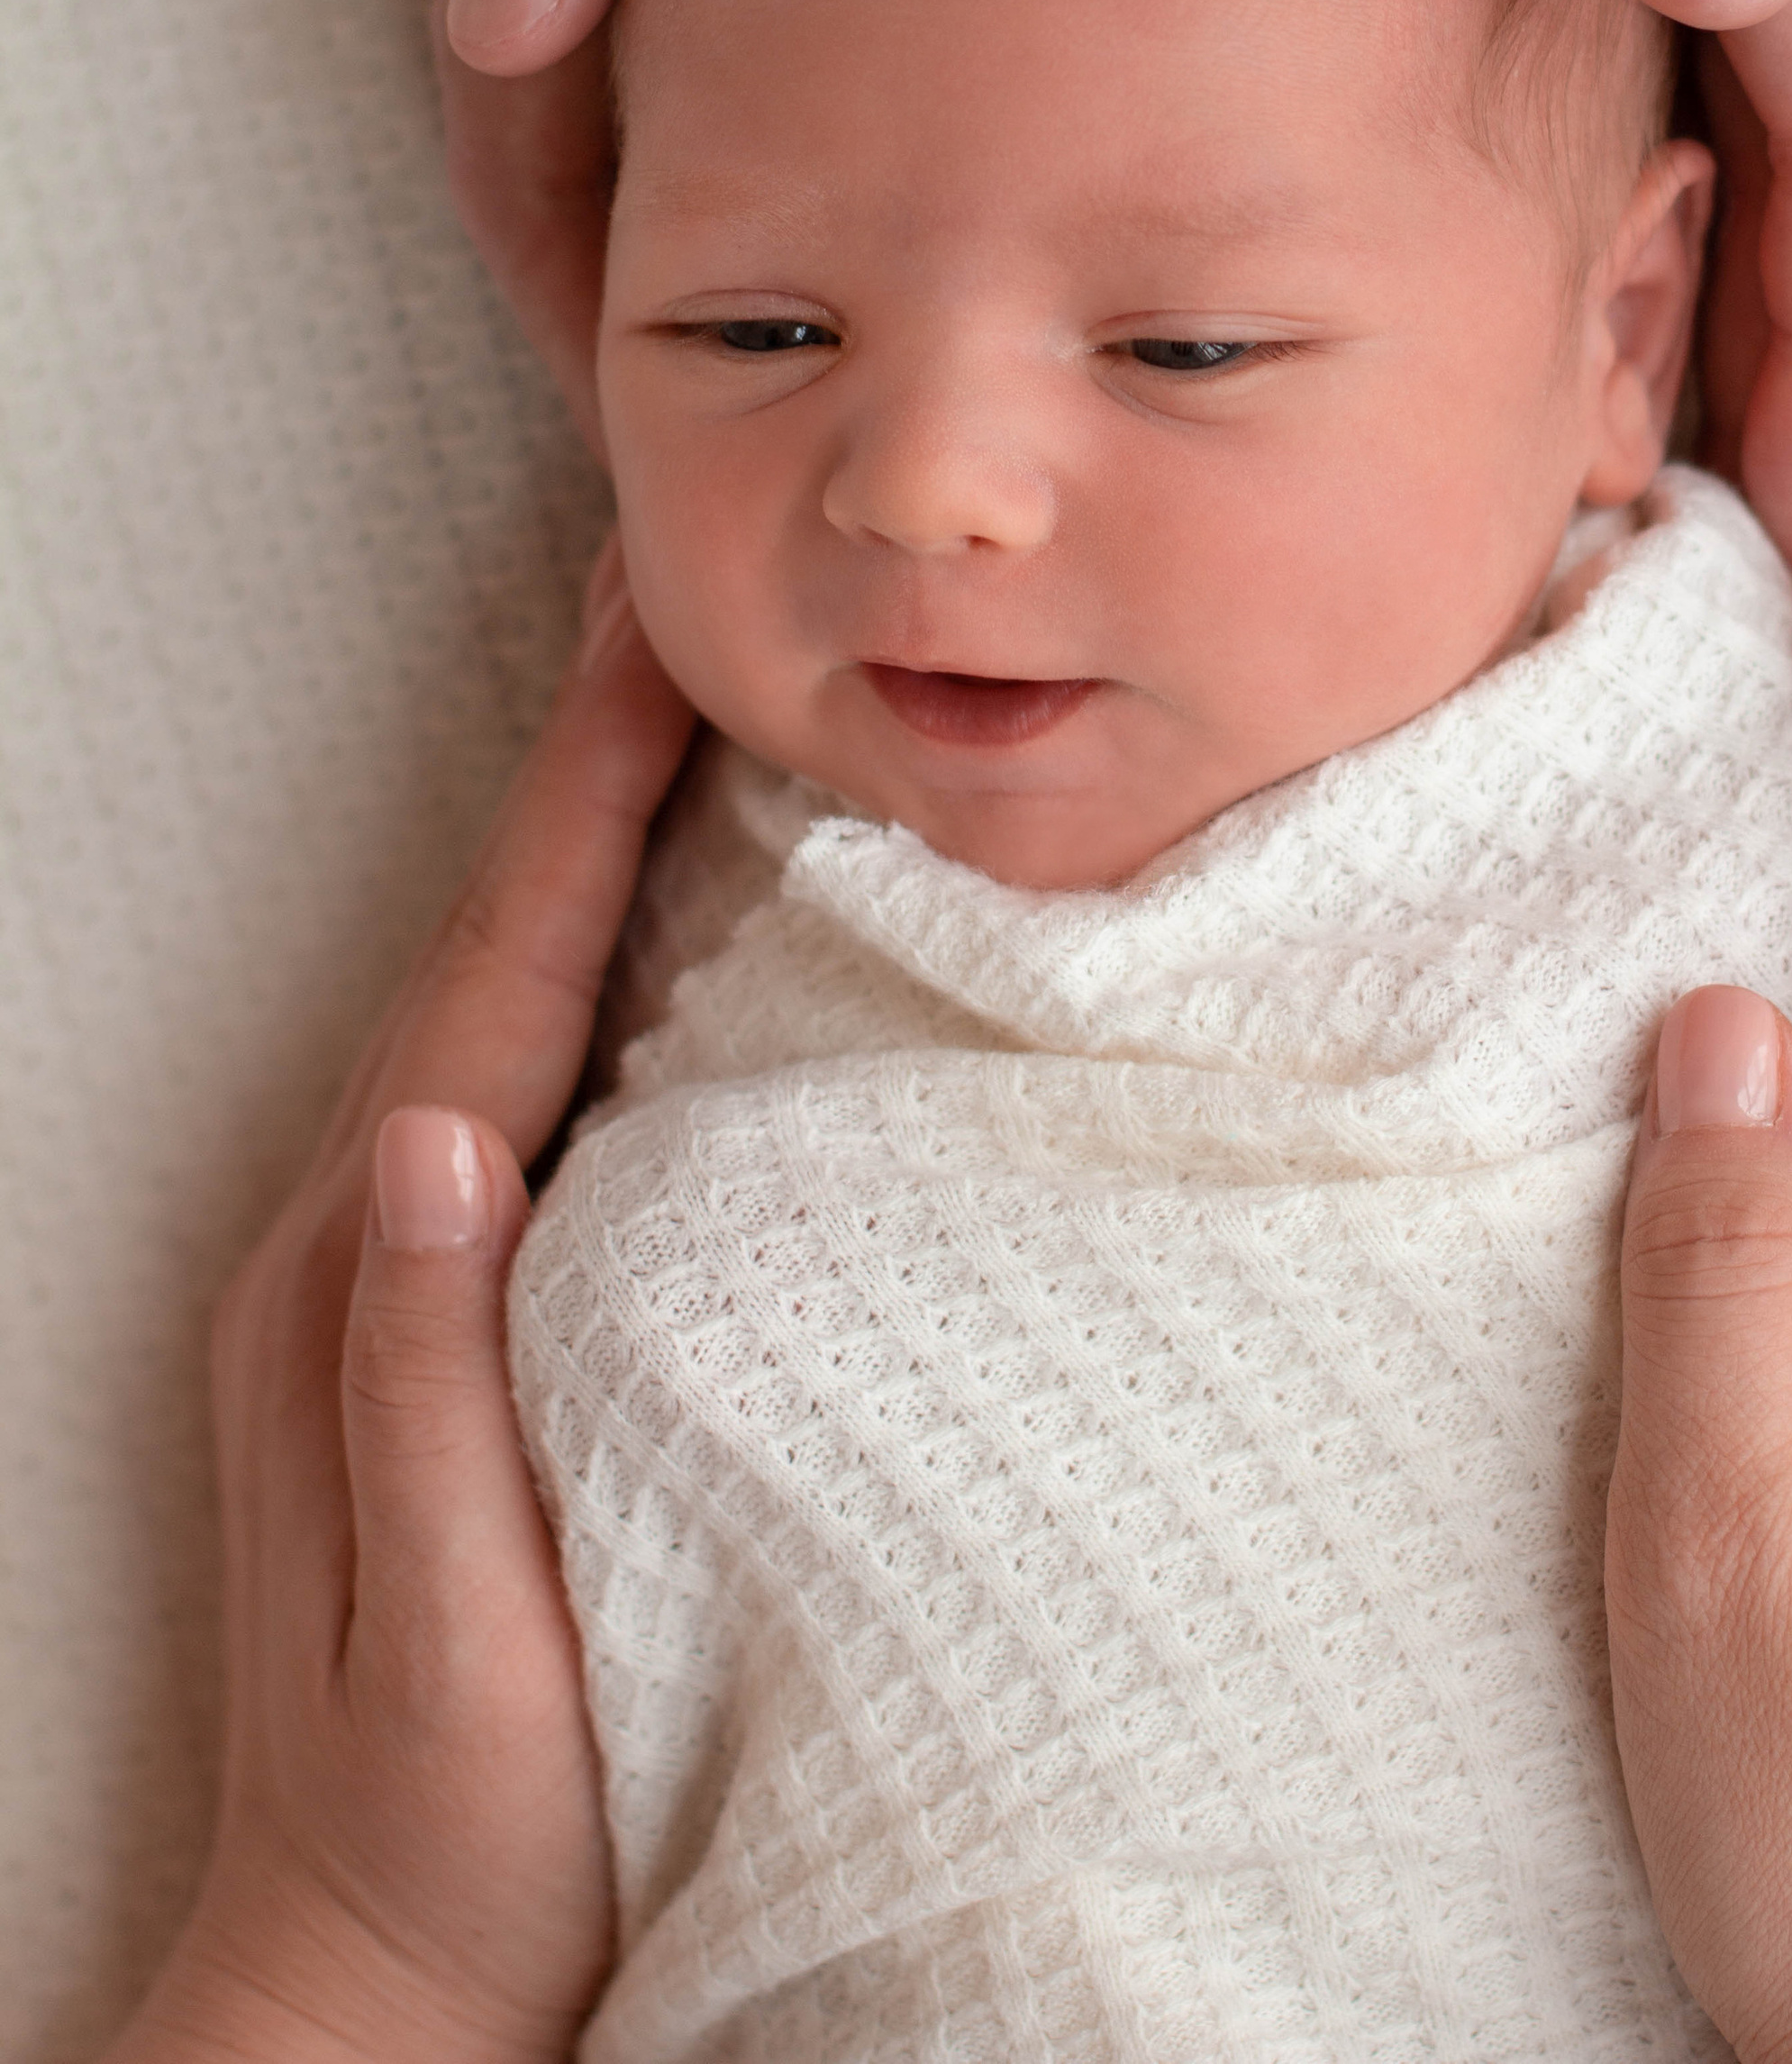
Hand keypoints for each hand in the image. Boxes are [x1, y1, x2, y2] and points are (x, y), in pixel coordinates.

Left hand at [109, 547, 693, 2063]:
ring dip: (594, 847)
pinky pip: (530, 1086)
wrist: (363, 1993)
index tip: (656, 634)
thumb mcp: (449, 1631)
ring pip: (511, 1003)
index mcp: (366, 1288)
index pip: (493, 988)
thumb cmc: (448, 1837)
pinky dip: (594, 969)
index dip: (579, 800)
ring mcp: (392, 1282)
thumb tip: (430, 1131)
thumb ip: (420, 1380)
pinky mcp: (440, 1325)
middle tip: (684, 603)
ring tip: (694, 714)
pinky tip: (667, 934)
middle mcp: (361, 1247)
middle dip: (589, 768)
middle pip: (494, 949)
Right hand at [403, 0, 1027, 427]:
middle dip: (713, 309)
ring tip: (926, 364)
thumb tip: (510, 22)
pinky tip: (997, 133)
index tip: (697, 498)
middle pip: (626, 128)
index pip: (530, 124)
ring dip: (805, 207)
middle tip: (833, 489)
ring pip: (738, 50)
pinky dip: (878, 62)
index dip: (601, 315)